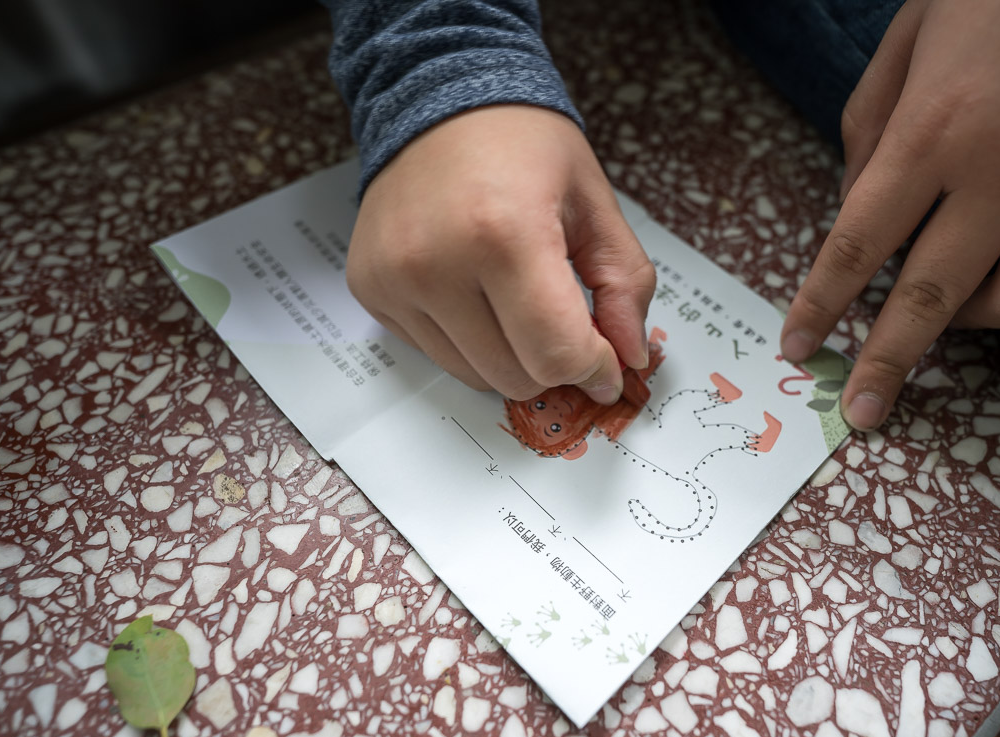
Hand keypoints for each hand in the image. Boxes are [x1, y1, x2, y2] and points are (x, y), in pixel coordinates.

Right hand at [347, 105, 655, 403]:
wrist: (437, 98)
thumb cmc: (519, 141)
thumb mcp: (593, 202)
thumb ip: (624, 285)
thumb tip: (629, 356)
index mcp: (503, 234)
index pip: (555, 353)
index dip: (594, 368)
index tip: (607, 363)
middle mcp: (436, 262)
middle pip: (515, 376)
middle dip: (554, 363)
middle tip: (566, 323)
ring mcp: (395, 280)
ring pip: (474, 376)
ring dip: (510, 356)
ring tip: (516, 298)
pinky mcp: (371, 290)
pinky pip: (435, 354)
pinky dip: (468, 341)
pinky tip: (475, 290)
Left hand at [779, 0, 999, 429]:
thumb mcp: (914, 28)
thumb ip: (873, 118)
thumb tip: (852, 202)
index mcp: (938, 125)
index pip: (857, 244)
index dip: (820, 305)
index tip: (798, 345)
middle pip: (932, 294)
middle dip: (888, 359)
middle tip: (864, 407)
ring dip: (979, 320)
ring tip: (955, 316)